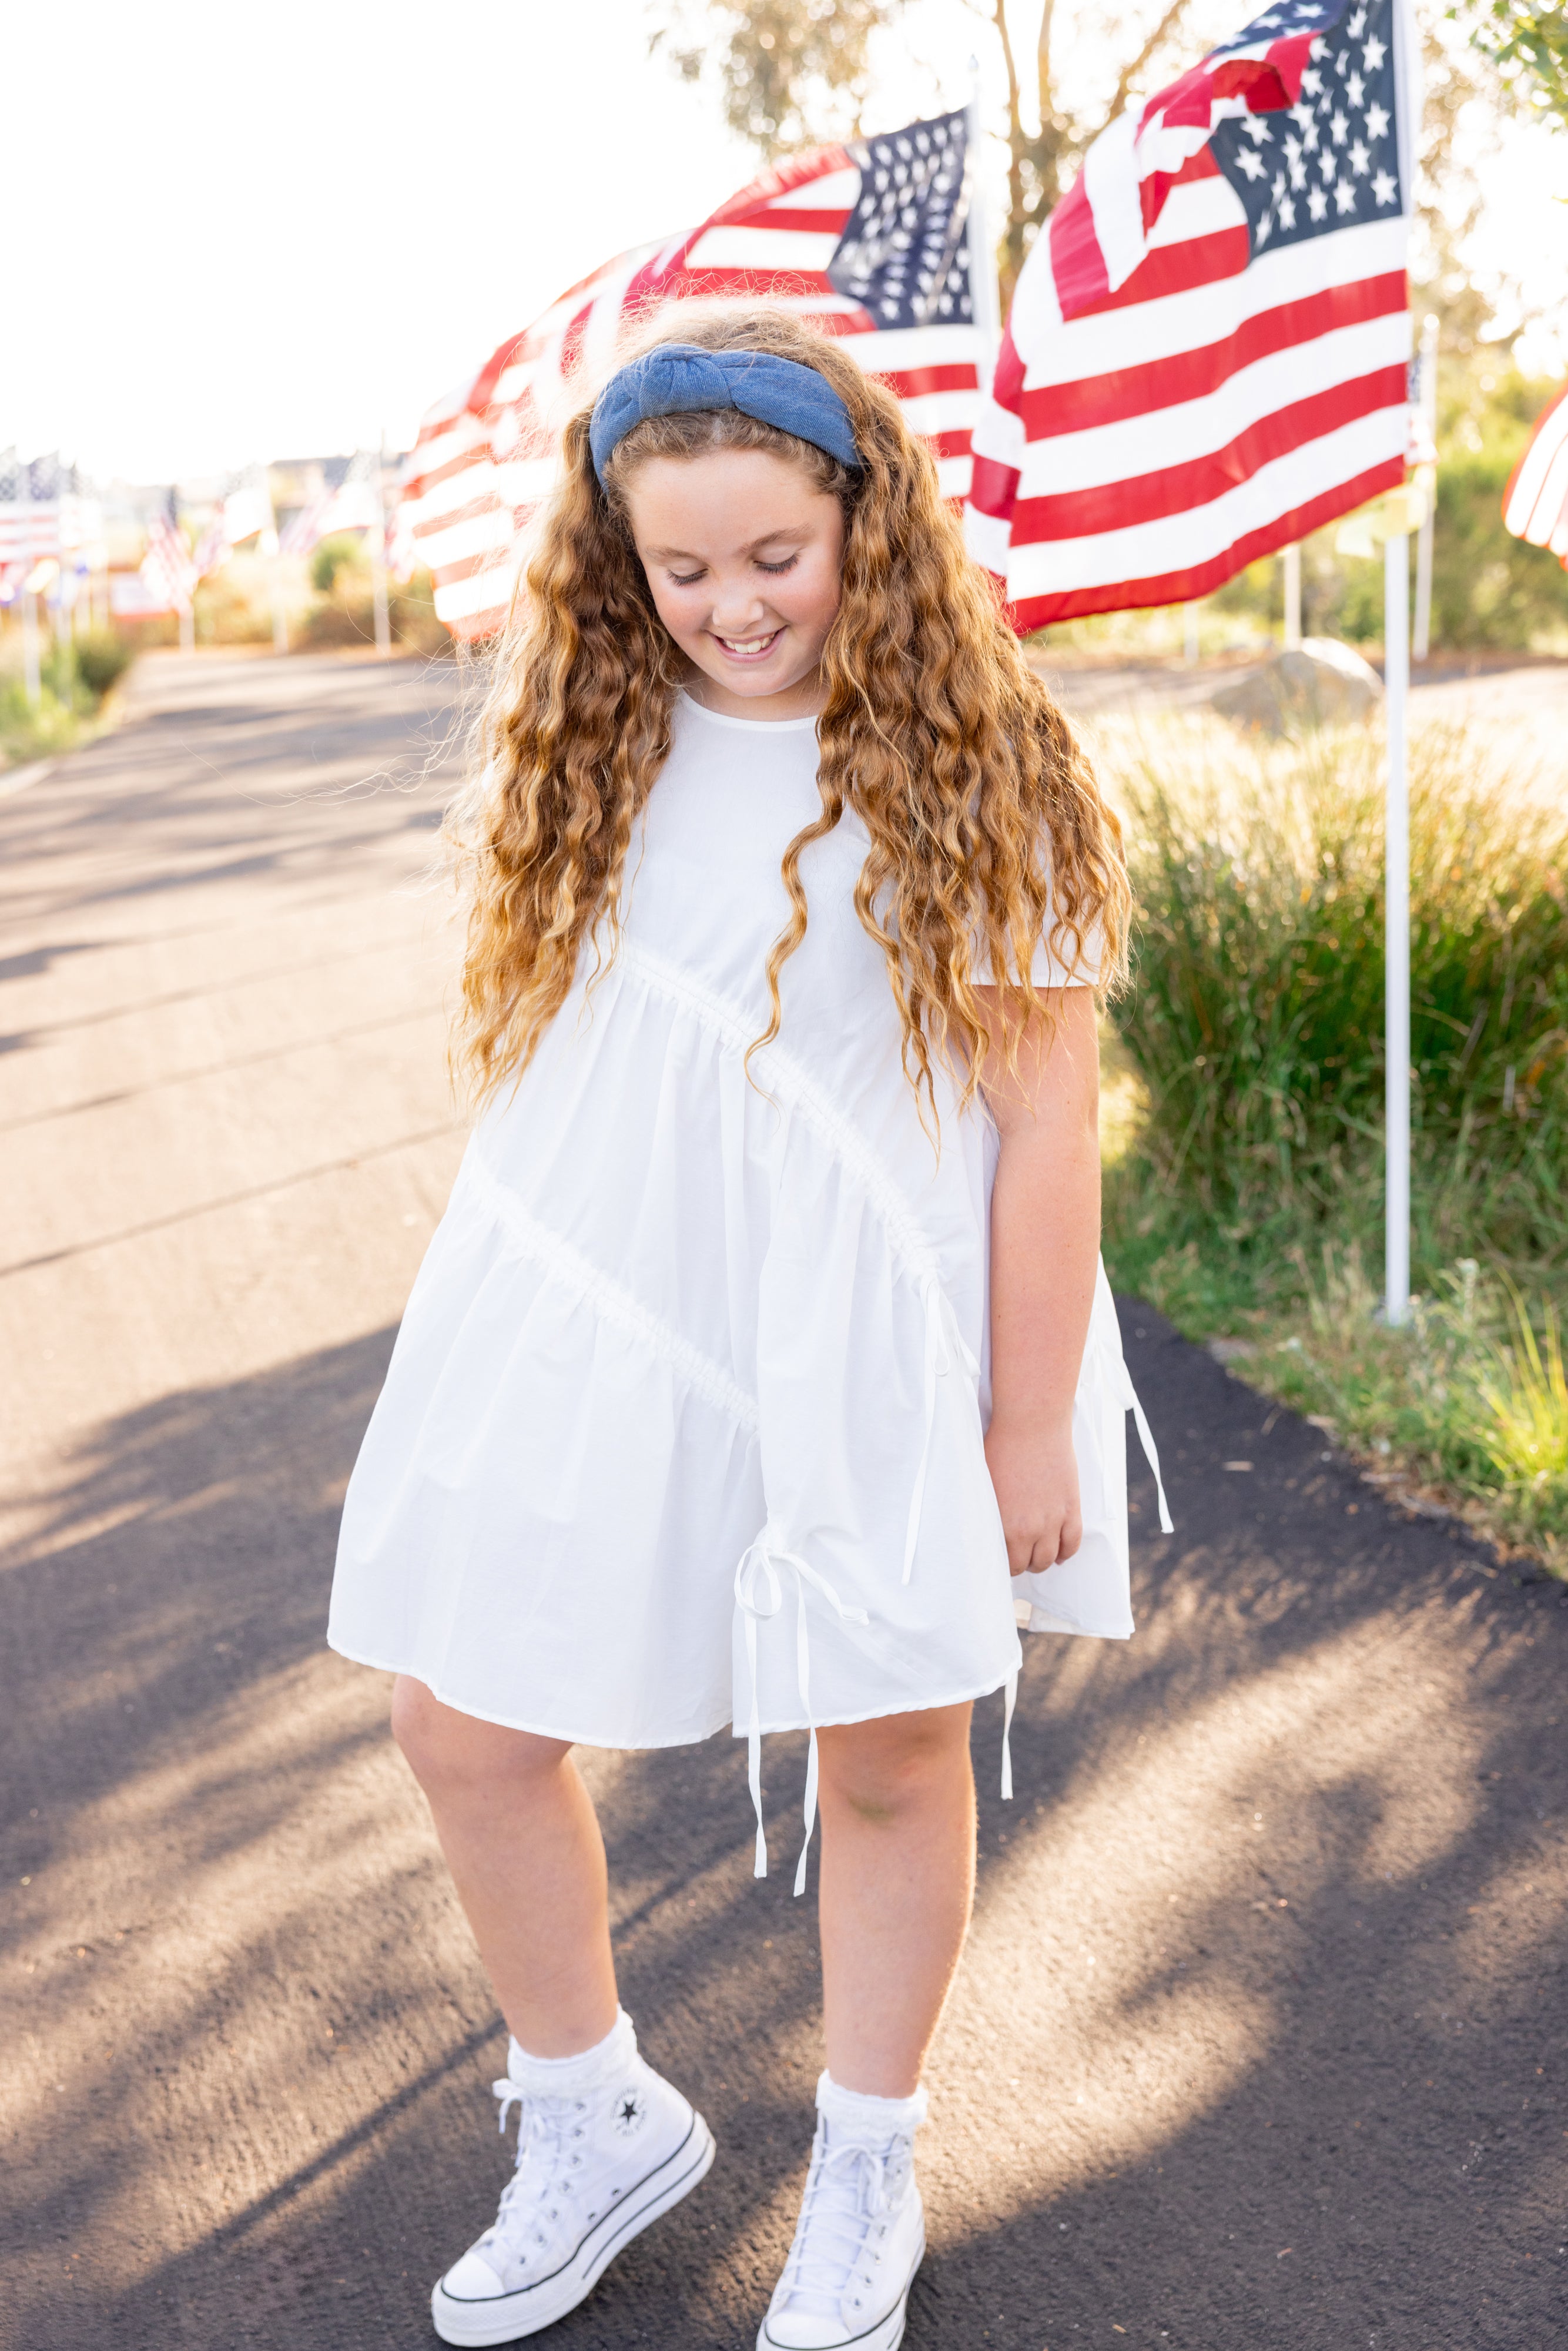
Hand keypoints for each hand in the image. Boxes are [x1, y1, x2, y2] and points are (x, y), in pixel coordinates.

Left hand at [984, 1414, 1081, 1576]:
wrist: (1032, 1424)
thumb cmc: (1000, 1447)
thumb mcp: (984, 1484)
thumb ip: (988, 1512)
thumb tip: (986, 1527)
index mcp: (1002, 1524)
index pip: (1003, 1561)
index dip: (1002, 1562)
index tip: (1001, 1558)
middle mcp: (1029, 1529)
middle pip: (1028, 1564)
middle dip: (1022, 1564)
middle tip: (1018, 1558)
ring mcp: (1053, 1520)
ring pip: (1049, 1558)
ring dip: (1043, 1561)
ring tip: (1037, 1556)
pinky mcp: (1071, 1508)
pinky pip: (1072, 1543)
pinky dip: (1066, 1553)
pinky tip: (1060, 1554)